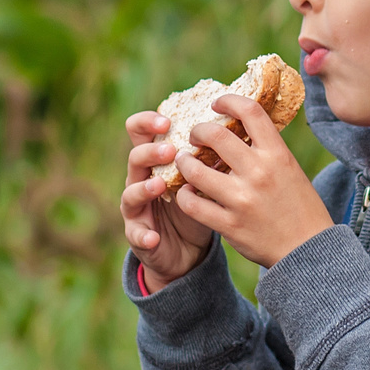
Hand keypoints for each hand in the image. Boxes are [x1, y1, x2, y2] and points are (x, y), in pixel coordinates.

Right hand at [122, 111, 214, 291]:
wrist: (187, 248)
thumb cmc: (199, 203)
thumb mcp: (207, 177)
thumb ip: (212, 155)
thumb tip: (239, 125)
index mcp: (157, 160)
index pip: (142, 132)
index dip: (148, 122)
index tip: (167, 120)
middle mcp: (142, 179)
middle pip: (135, 157)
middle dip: (150, 151)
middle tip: (170, 150)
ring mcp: (137, 207)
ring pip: (130, 193)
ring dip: (144, 188)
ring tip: (159, 185)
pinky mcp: (139, 234)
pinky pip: (137, 234)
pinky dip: (143, 235)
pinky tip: (153, 237)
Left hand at [174, 94, 334, 267]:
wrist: (309, 250)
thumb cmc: (301, 207)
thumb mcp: (290, 169)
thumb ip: (266, 150)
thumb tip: (239, 129)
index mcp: (277, 154)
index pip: (250, 111)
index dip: (228, 101)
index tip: (217, 104)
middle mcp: (259, 172)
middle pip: (215, 135)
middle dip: (197, 131)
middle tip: (194, 136)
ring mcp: (242, 199)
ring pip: (195, 170)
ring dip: (184, 163)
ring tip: (184, 163)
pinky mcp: (230, 225)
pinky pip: (192, 204)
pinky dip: (184, 195)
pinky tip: (187, 193)